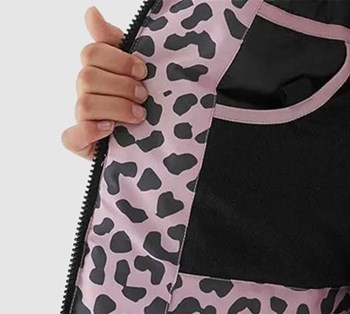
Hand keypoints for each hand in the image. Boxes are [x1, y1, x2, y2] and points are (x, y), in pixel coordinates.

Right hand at [61, 5, 148, 159]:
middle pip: (87, 77)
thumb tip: (91, 12)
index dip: (118, 60)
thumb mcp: (136, 70)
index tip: (144, 71)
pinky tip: (110, 129)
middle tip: (144, 96)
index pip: (92, 53)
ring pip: (85, 104)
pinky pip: (70, 137)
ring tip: (140, 115)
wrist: (158, 143)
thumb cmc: (144, 101)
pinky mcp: (82, 144)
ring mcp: (83, 119)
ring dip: (116, 107)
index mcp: (97, 71)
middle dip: (121, 85)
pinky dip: (89, 132)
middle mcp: (86, 93)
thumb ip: (114, 41)